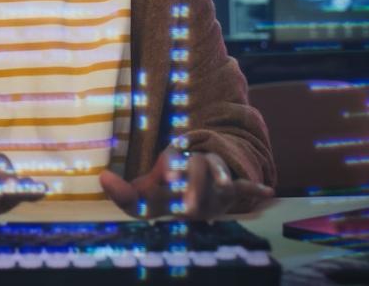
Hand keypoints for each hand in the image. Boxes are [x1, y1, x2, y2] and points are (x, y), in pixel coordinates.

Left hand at [99, 147, 273, 220]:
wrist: (189, 184)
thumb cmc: (164, 192)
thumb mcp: (143, 196)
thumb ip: (121, 192)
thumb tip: (100, 177)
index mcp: (175, 163)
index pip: (174, 164)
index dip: (172, 168)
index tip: (165, 175)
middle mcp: (196, 166)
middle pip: (200, 168)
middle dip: (195, 183)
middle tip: (187, 204)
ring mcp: (215, 178)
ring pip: (223, 176)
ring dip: (224, 181)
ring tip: (226, 188)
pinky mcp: (230, 190)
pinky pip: (244, 185)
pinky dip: (254, 186)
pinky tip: (268, 191)